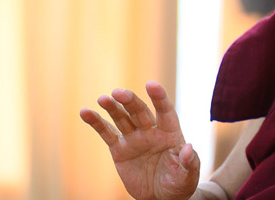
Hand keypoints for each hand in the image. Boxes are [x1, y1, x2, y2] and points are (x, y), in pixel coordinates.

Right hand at [80, 80, 199, 199]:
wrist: (161, 197)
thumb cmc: (179, 183)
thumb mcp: (188, 176)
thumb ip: (189, 162)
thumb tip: (188, 147)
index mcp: (170, 133)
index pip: (165, 111)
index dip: (159, 98)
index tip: (151, 84)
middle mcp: (151, 131)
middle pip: (140, 112)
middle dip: (130, 102)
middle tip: (119, 93)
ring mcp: (134, 138)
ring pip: (122, 118)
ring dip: (113, 108)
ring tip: (104, 99)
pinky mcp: (119, 149)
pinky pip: (107, 133)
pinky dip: (96, 122)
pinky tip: (86, 112)